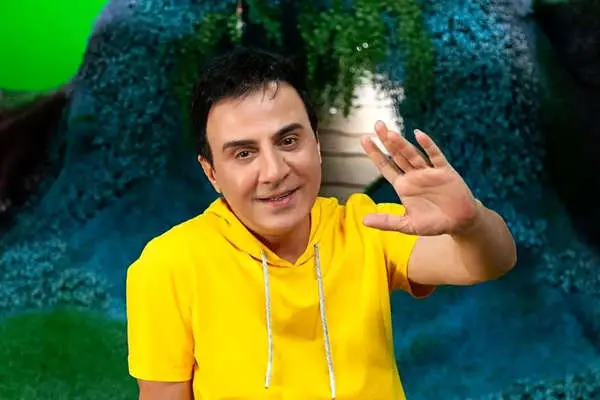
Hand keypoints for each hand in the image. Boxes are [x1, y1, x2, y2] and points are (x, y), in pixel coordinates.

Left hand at [360, 121, 479, 235]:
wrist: (459, 222)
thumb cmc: (433, 223)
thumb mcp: (407, 224)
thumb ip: (387, 221)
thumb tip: (363, 221)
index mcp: (403, 185)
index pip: (386, 166)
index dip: (375, 153)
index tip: (364, 139)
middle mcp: (414, 175)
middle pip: (397, 155)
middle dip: (387, 141)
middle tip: (376, 125)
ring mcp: (429, 171)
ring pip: (413, 154)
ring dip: (402, 144)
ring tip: (390, 133)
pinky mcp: (444, 172)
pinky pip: (435, 156)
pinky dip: (428, 146)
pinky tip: (418, 135)